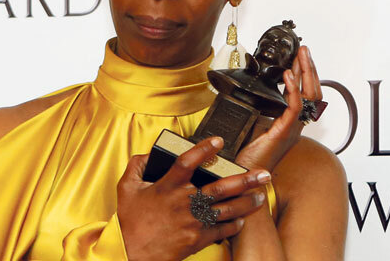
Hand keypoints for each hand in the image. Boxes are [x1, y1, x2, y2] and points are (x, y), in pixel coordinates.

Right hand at [117, 137, 272, 260]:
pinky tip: (242, 219)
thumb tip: (149, 154)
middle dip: (245, 180)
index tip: (218, 141)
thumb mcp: (126, 188)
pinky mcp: (196, 240)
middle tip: (262, 173)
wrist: (129, 254)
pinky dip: (233, 225)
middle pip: (220, 187)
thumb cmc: (128, 222)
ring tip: (260, 195)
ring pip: (226, 210)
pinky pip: (220, 231)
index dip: (204, 149)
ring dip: (246, 202)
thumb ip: (138, 166)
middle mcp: (183, 202)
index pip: (188, 161)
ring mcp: (192, 222)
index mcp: (167, 186)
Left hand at [235, 45, 322, 171]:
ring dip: (306, 74)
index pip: (304, 94)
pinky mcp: (284, 132)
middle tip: (305, 51)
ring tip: (301, 57)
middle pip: (312, 92)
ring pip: (308, 97)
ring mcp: (292, 129)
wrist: (243, 175)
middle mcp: (295, 125)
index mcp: (289, 122)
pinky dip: (293, 89)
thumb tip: (253, 91)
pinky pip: (294, 108)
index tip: (300, 57)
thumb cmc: (246, 155)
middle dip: (309, 69)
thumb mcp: (253, 123)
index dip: (304, 75)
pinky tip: (288, 75)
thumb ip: (259, 108)